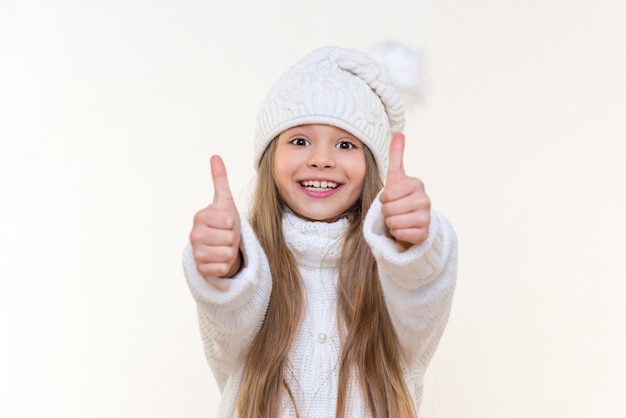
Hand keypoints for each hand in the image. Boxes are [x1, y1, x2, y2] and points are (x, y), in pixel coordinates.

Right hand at [189, 155, 241, 277]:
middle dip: (234, 238)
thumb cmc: (224, 223)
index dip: (234, 223)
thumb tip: (215, 156)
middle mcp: (194, 235)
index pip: (229, 221)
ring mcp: (196, 253)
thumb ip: (220, 179)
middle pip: (230, 238)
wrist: (220, 246)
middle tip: (227, 237)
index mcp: (200, 217)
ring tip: (224, 247)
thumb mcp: (225, 201)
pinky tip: (220, 259)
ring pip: (227, 254)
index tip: (227, 223)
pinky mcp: (201, 269)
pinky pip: (222, 268)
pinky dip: (226, 265)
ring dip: (231, 252)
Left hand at [379, 133, 430, 247]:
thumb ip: (396, 156)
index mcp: (417, 184)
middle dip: (387, 211)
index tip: (391, 198)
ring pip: (394, 222)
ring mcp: (427, 217)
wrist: (411, 220)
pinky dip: (398, 233)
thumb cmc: (400, 198)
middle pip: (389, 209)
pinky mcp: (425, 233)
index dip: (384, 198)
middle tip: (394, 210)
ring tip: (399, 218)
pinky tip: (404, 228)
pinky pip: (401, 234)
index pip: (388, 194)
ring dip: (391, 222)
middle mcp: (425, 199)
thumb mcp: (396, 177)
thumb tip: (399, 133)